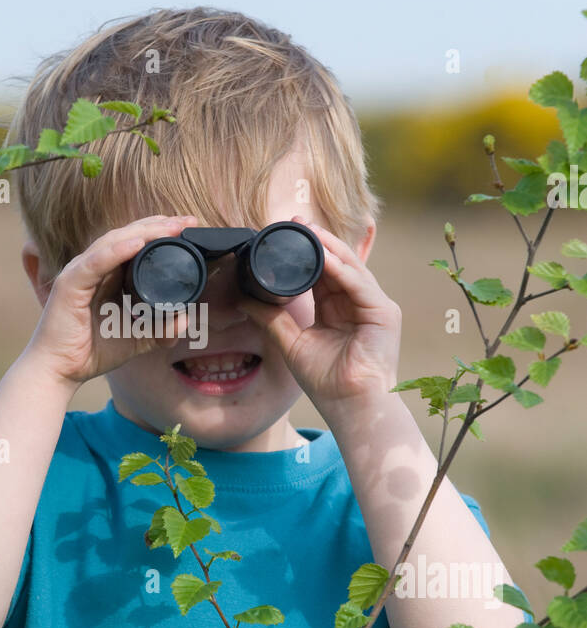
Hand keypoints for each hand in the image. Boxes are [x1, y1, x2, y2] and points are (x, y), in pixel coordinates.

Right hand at [26, 214, 199, 386]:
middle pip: (127, 236)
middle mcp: (93, 268)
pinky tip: (137, 243)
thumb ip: (159, 330)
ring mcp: (80, 272)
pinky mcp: (70, 284)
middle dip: (159, 225)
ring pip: (113, 242)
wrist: (59, 371)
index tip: (190, 227)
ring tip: (170, 227)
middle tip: (188, 221)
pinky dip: (116, 251)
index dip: (161, 233)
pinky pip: (96, 262)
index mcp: (107, 275)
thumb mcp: (135, 339)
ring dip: (143, 232)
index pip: (135, 244)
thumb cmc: (90, 351)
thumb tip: (184, 320)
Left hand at [235, 220, 401, 414]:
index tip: (284, 233)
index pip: (322, 272)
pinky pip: (360, 283)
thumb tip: (243, 298)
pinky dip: (341, 269)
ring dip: (329, 247)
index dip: (305, 252)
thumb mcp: (291, 343)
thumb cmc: (327, 381)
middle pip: (338, 263)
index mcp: (339, 308)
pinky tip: (324, 256)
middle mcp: (358, 302)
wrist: (350, 407)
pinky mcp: (384, 312)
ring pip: (350, 266)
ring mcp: (374, 305)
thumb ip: (270, 318)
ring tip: (307, 230)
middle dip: (317, 241)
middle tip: (294, 221)